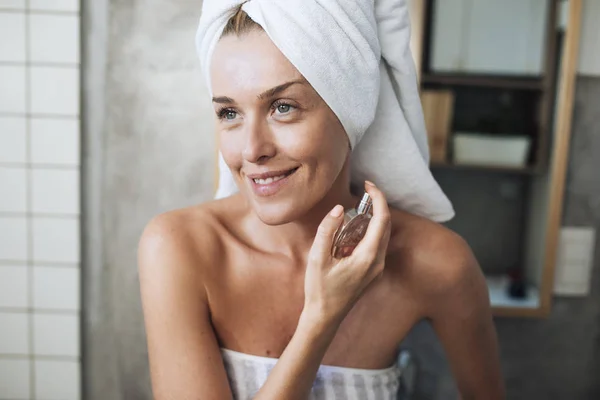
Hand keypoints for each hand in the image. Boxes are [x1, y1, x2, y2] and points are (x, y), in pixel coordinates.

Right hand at [303, 182, 391, 326]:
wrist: (325, 317)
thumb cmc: (319, 290)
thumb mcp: (317, 258)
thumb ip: (327, 230)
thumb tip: (338, 208)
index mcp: (368, 257)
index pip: (382, 219)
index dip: (378, 198)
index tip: (368, 184)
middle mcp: (378, 262)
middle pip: (385, 225)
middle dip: (377, 204)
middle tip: (363, 191)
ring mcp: (377, 268)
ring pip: (382, 234)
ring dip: (374, 217)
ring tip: (358, 206)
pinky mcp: (372, 271)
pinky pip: (376, 244)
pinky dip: (369, 230)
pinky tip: (352, 229)